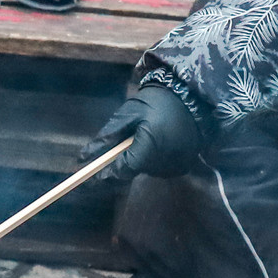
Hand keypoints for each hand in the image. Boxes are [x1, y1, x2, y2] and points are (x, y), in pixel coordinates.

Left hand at [83, 83, 206, 180]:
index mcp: (149, 148)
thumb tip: (84, 157)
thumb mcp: (129, 113)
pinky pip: (158, 168)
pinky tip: (155, 142)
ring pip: (144, 170)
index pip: (121, 172)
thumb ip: (107, 136)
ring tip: (140, 138)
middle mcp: (163, 163)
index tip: (86, 178)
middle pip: (132, 173)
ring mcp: (175, 167)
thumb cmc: (158, 102)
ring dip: (136, 160)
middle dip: (119, 164)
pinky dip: (151, 159)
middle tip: (112, 150)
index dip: (103, 177)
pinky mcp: (183, 167)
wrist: (193, 98)